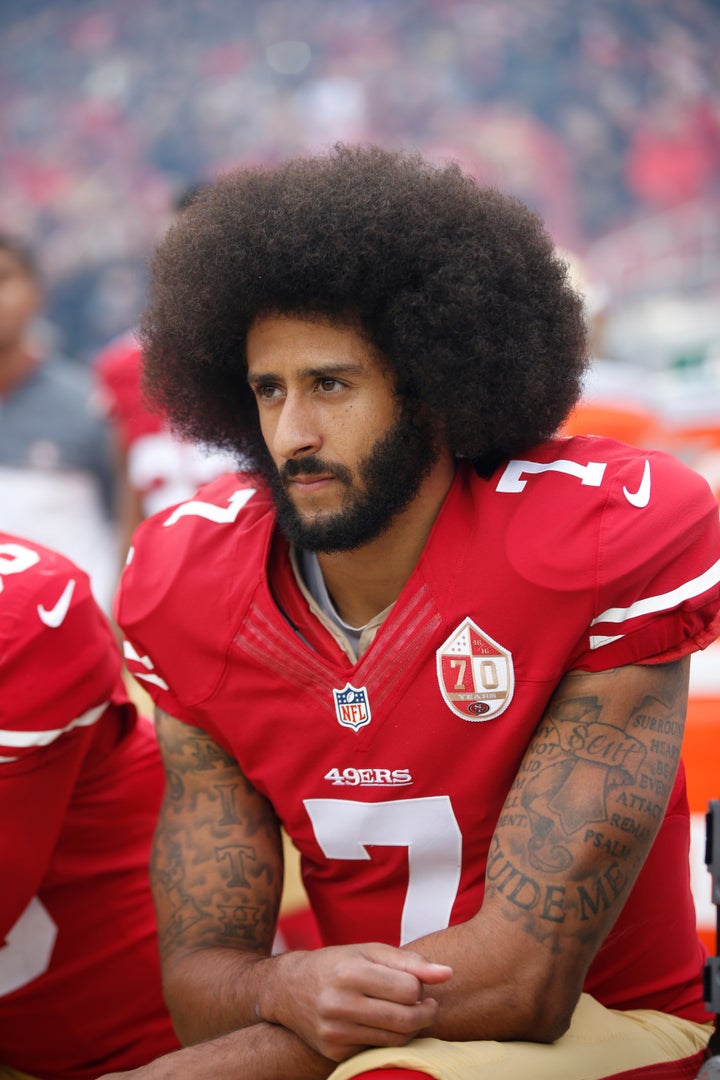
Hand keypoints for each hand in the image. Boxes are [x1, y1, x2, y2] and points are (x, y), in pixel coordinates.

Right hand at [256, 942, 452, 1061]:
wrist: (289, 989)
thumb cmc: (338, 963)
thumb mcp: (369, 951)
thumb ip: (410, 962)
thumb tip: (448, 974)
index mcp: (350, 972)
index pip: (409, 989)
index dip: (420, 987)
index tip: (417, 984)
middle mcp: (339, 1004)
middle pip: (406, 1019)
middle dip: (425, 1013)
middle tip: (427, 1005)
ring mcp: (334, 1032)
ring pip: (395, 1039)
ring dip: (411, 1027)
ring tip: (408, 1013)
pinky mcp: (333, 1051)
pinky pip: (377, 1050)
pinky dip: (389, 1039)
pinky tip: (384, 1024)